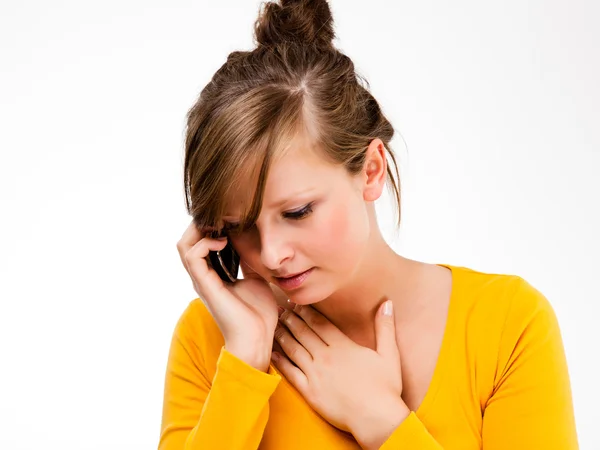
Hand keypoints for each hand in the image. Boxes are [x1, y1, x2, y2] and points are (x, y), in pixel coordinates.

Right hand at [177, 220, 278, 371]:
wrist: (257, 337)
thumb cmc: (258, 313)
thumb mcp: (255, 278)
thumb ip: (248, 262)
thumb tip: (253, 243)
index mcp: (213, 274)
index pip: (199, 243)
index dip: (209, 226)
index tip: (228, 216)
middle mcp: (203, 276)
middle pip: (186, 241)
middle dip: (201, 224)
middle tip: (221, 217)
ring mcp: (201, 280)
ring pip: (184, 245)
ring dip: (200, 231)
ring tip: (220, 227)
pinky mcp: (205, 285)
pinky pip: (193, 256)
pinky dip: (205, 243)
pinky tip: (222, 241)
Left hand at [271, 300, 410, 448]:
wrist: (376, 418)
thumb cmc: (385, 387)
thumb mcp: (389, 354)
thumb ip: (385, 327)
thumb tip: (387, 303)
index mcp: (342, 346)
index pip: (319, 323)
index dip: (306, 312)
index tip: (297, 304)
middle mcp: (325, 357)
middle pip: (303, 333)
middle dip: (291, 319)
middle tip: (281, 310)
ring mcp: (315, 374)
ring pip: (294, 349)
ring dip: (283, 335)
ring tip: (275, 325)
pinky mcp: (309, 391)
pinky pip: (290, 373)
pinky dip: (280, 362)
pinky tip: (273, 353)